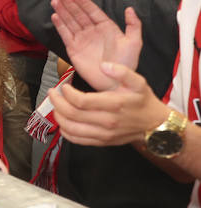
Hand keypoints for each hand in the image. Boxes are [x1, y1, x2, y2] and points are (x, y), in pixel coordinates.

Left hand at [49, 61, 169, 146]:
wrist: (155, 124)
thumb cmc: (143, 101)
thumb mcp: (138, 81)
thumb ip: (122, 71)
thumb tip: (104, 66)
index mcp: (114, 105)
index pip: (80, 101)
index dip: (67, 93)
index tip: (64, 86)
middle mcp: (107, 122)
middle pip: (71, 115)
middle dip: (57, 103)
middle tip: (53, 93)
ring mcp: (104, 134)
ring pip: (71, 129)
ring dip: (58, 116)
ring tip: (56, 105)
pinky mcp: (102, 142)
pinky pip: (77, 140)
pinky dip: (65, 131)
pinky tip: (63, 121)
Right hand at [50, 0, 141, 90]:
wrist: (115, 82)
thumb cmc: (126, 63)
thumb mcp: (134, 43)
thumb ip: (134, 25)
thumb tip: (129, 9)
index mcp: (106, 28)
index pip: (93, 12)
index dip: (84, 3)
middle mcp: (93, 32)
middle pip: (79, 15)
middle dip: (70, 5)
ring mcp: (82, 40)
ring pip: (70, 22)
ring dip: (63, 12)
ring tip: (55, 2)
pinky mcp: (74, 49)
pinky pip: (65, 35)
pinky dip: (60, 26)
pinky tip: (55, 16)